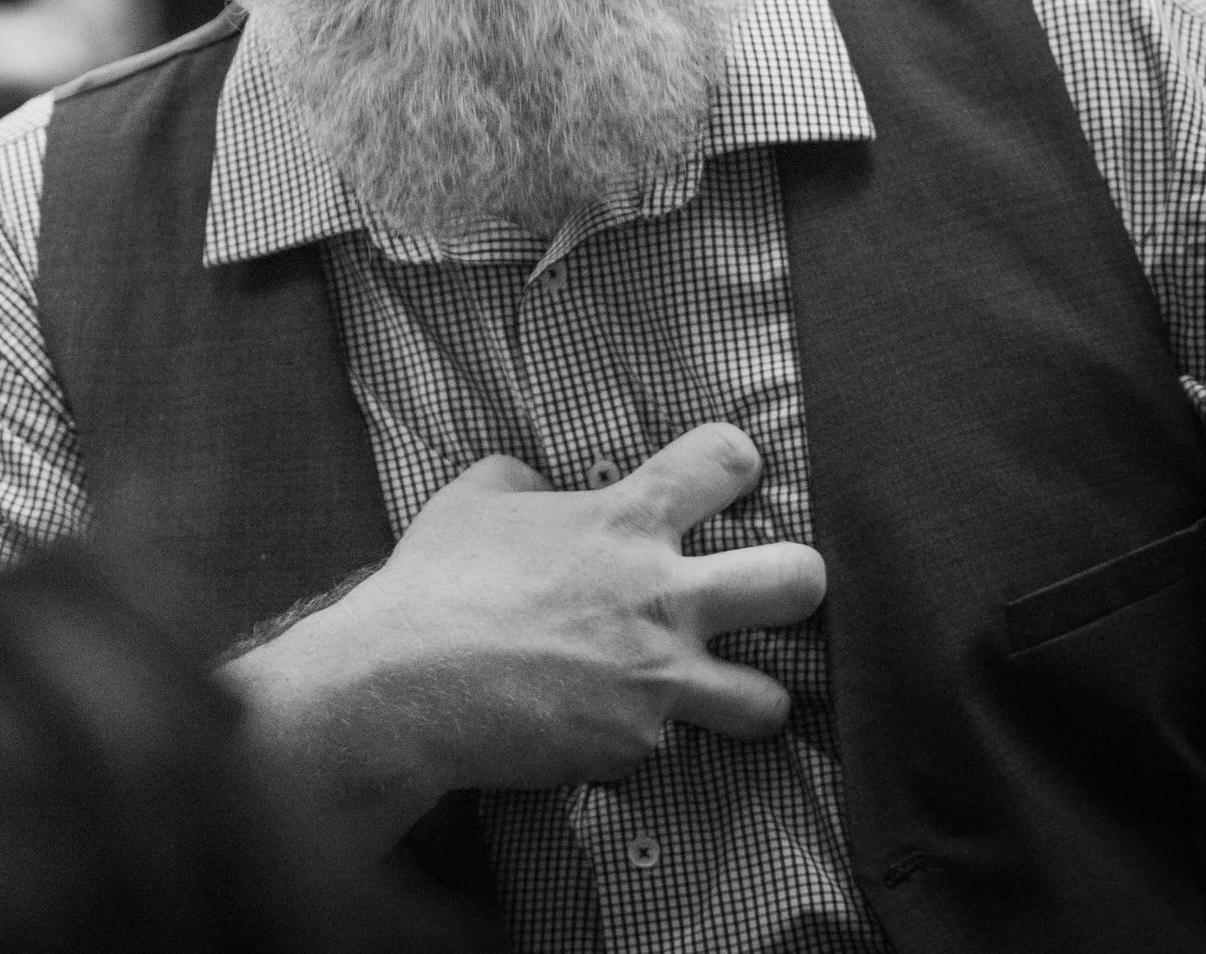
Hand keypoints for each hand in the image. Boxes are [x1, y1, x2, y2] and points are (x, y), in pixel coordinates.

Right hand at [219, 422, 825, 852]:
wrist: (405, 684)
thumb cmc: (434, 580)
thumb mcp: (474, 498)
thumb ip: (527, 482)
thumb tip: (545, 488)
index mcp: (626, 519)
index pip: (725, 460)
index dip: (734, 462)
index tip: (726, 474)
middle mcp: (663, 595)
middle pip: (799, 580)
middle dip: (800, 582)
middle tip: (770, 590)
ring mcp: (659, 677)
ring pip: (772, 699)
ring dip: (750, 695)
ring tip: (721, 694)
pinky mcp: (638, 744)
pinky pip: (666, 745)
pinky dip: (639, 736)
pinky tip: (598, 726)